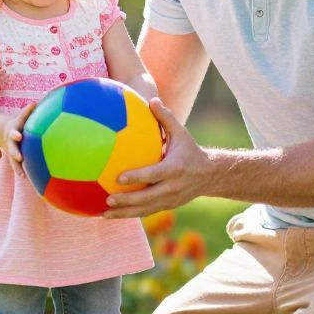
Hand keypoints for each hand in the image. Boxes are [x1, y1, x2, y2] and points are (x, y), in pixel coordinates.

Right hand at [1, 102, 36, 175]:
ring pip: (12, 157)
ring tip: (22, 174)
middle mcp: (11, 140)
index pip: (15, 130)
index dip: (16, 134)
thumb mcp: (21, 116)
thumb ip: (27, 111)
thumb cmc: (19, 123)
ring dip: (16, 165)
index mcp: (14, 129)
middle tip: (19, 157)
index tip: (18, 136)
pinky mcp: (13, 156)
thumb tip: (35, 102)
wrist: (4, 131)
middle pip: (11, 146)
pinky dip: (20, 169)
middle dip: (14, 151)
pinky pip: (15, 164)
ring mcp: (11, 148)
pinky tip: (25, 177)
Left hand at [101, 98, 211, 217]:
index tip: (119, 177)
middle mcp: (172, 187)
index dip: (137, 177)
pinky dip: (130, 214)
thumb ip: (166, 118)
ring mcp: (170, 200)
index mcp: (174, 169)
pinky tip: (112, 214)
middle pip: (147, 198)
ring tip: (104, 214)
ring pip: (145, 210)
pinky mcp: (167, 207)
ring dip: (124, 213)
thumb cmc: (190, 150)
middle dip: (127, 201)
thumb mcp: (181, 133)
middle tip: (107, 199)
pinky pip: (146, 212)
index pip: (154, 174)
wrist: (210, 175)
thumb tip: (152, 99)